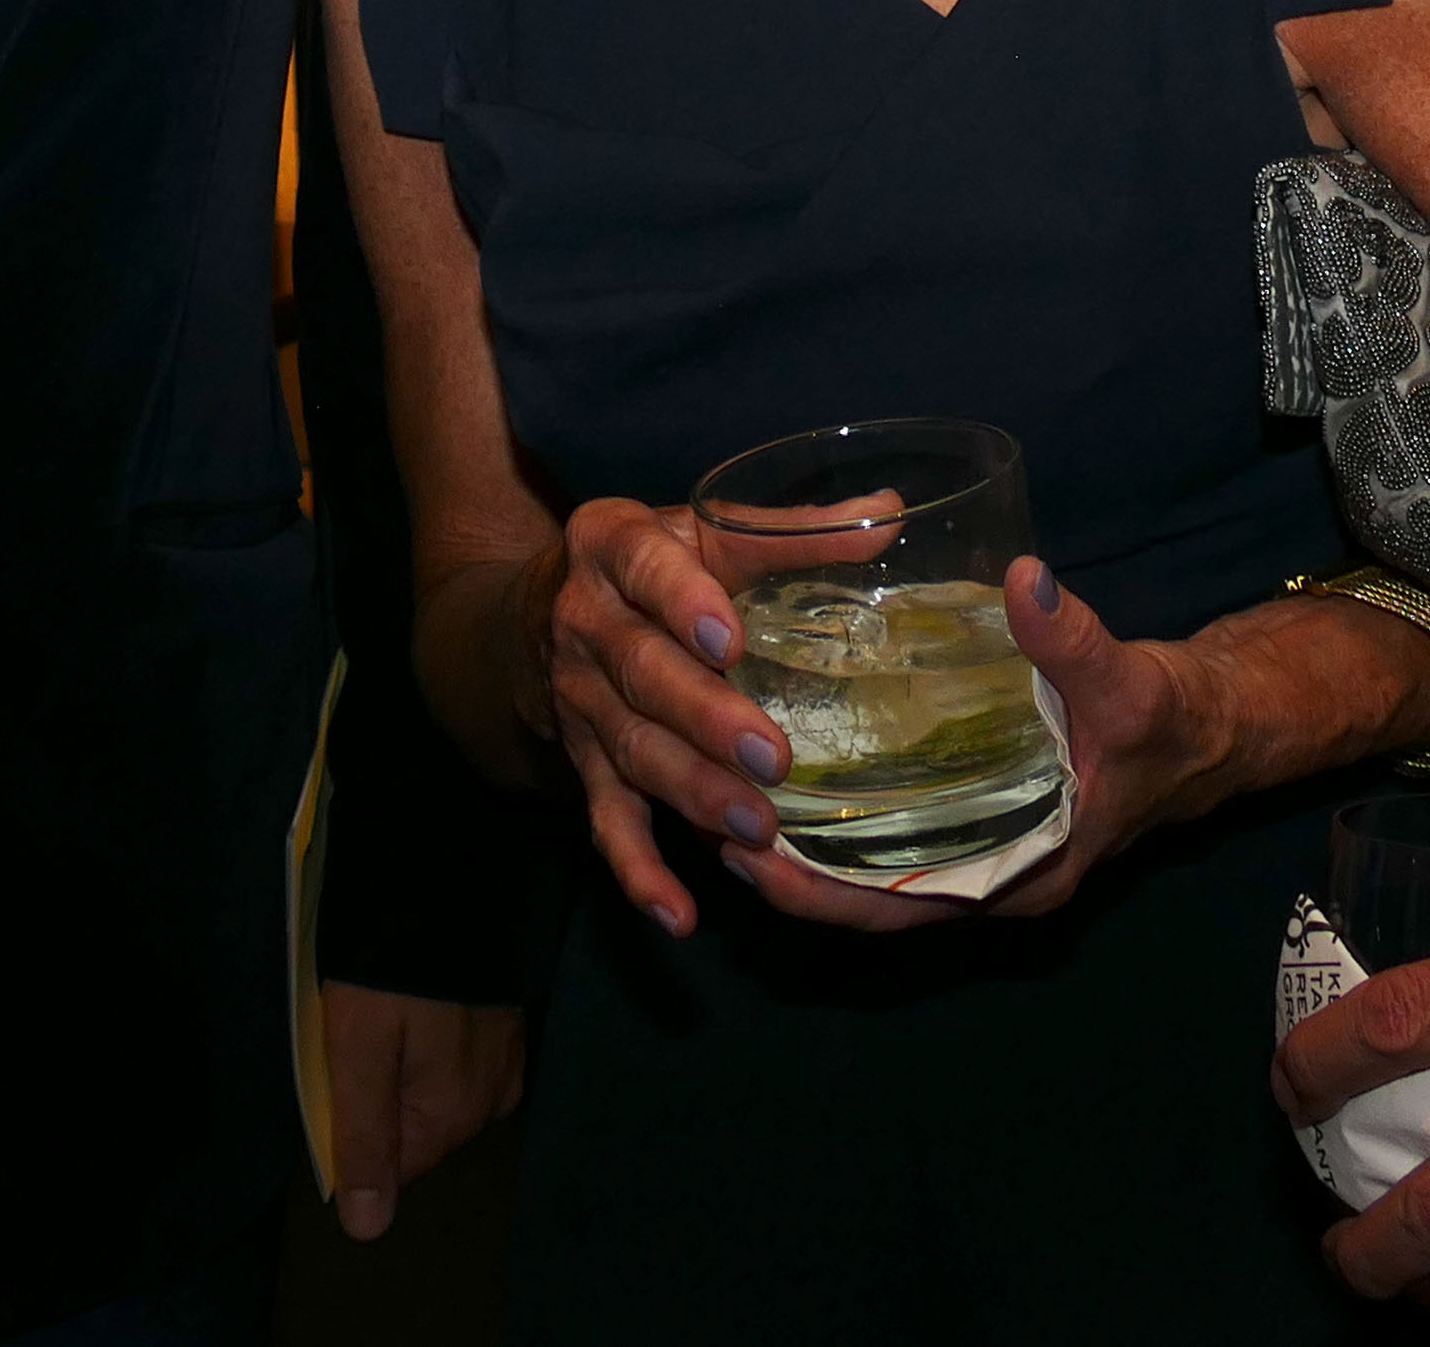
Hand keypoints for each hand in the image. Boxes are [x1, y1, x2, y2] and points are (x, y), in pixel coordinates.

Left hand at [316, 983, 521, 1239]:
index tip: (335, 1075)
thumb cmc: (389, 969)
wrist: (447, 877)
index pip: (392, 1166)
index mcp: (454, 1115)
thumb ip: (363, 1139)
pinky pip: (459, 1057)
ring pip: (437, 1090)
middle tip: (357, 1033)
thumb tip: (367, 1230)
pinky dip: (433, 1039)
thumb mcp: (358, 1052)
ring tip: (383, 1013)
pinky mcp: (506, 1023)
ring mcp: (505, 1059)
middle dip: (381, 1094)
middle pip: (416, 1126)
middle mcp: (491, 1099)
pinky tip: (415, 1002)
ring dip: (405, 1064)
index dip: (353, 1129)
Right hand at [528, 497, 798, 938]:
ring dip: (691, 793)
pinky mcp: (584, 764)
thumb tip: (891, 516)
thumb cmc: (653, 562)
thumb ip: (793, 531)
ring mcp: (579, 701)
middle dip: (704, 718)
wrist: (538, 611)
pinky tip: (679, 913)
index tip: (729, 639)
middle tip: (772, 757)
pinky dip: (638, 870)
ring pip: (632, 750)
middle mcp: (583, 623)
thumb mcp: (706, 529)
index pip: (644, 570)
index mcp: (611, 546)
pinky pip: (606, 821)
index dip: (682, 601)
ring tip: (755, 828)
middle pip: (640, 674)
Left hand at [700, 557, 1234, 933]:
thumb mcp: (1128, 684)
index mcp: (1021, 877)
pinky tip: (793, 772)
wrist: (1205, 729)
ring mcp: (981, 852)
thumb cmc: (1168, 722)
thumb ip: (1074, 640)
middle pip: (869, 898)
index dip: (820, 894)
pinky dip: (843, 817)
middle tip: (705, 820)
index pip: (898, 909)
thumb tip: (1026, 580)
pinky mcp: (976, 816)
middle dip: (790, 873)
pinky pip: (895, 833)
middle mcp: (990, 878)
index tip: (749, 860)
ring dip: (807, 847)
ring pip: (875, 870)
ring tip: (721, 797)